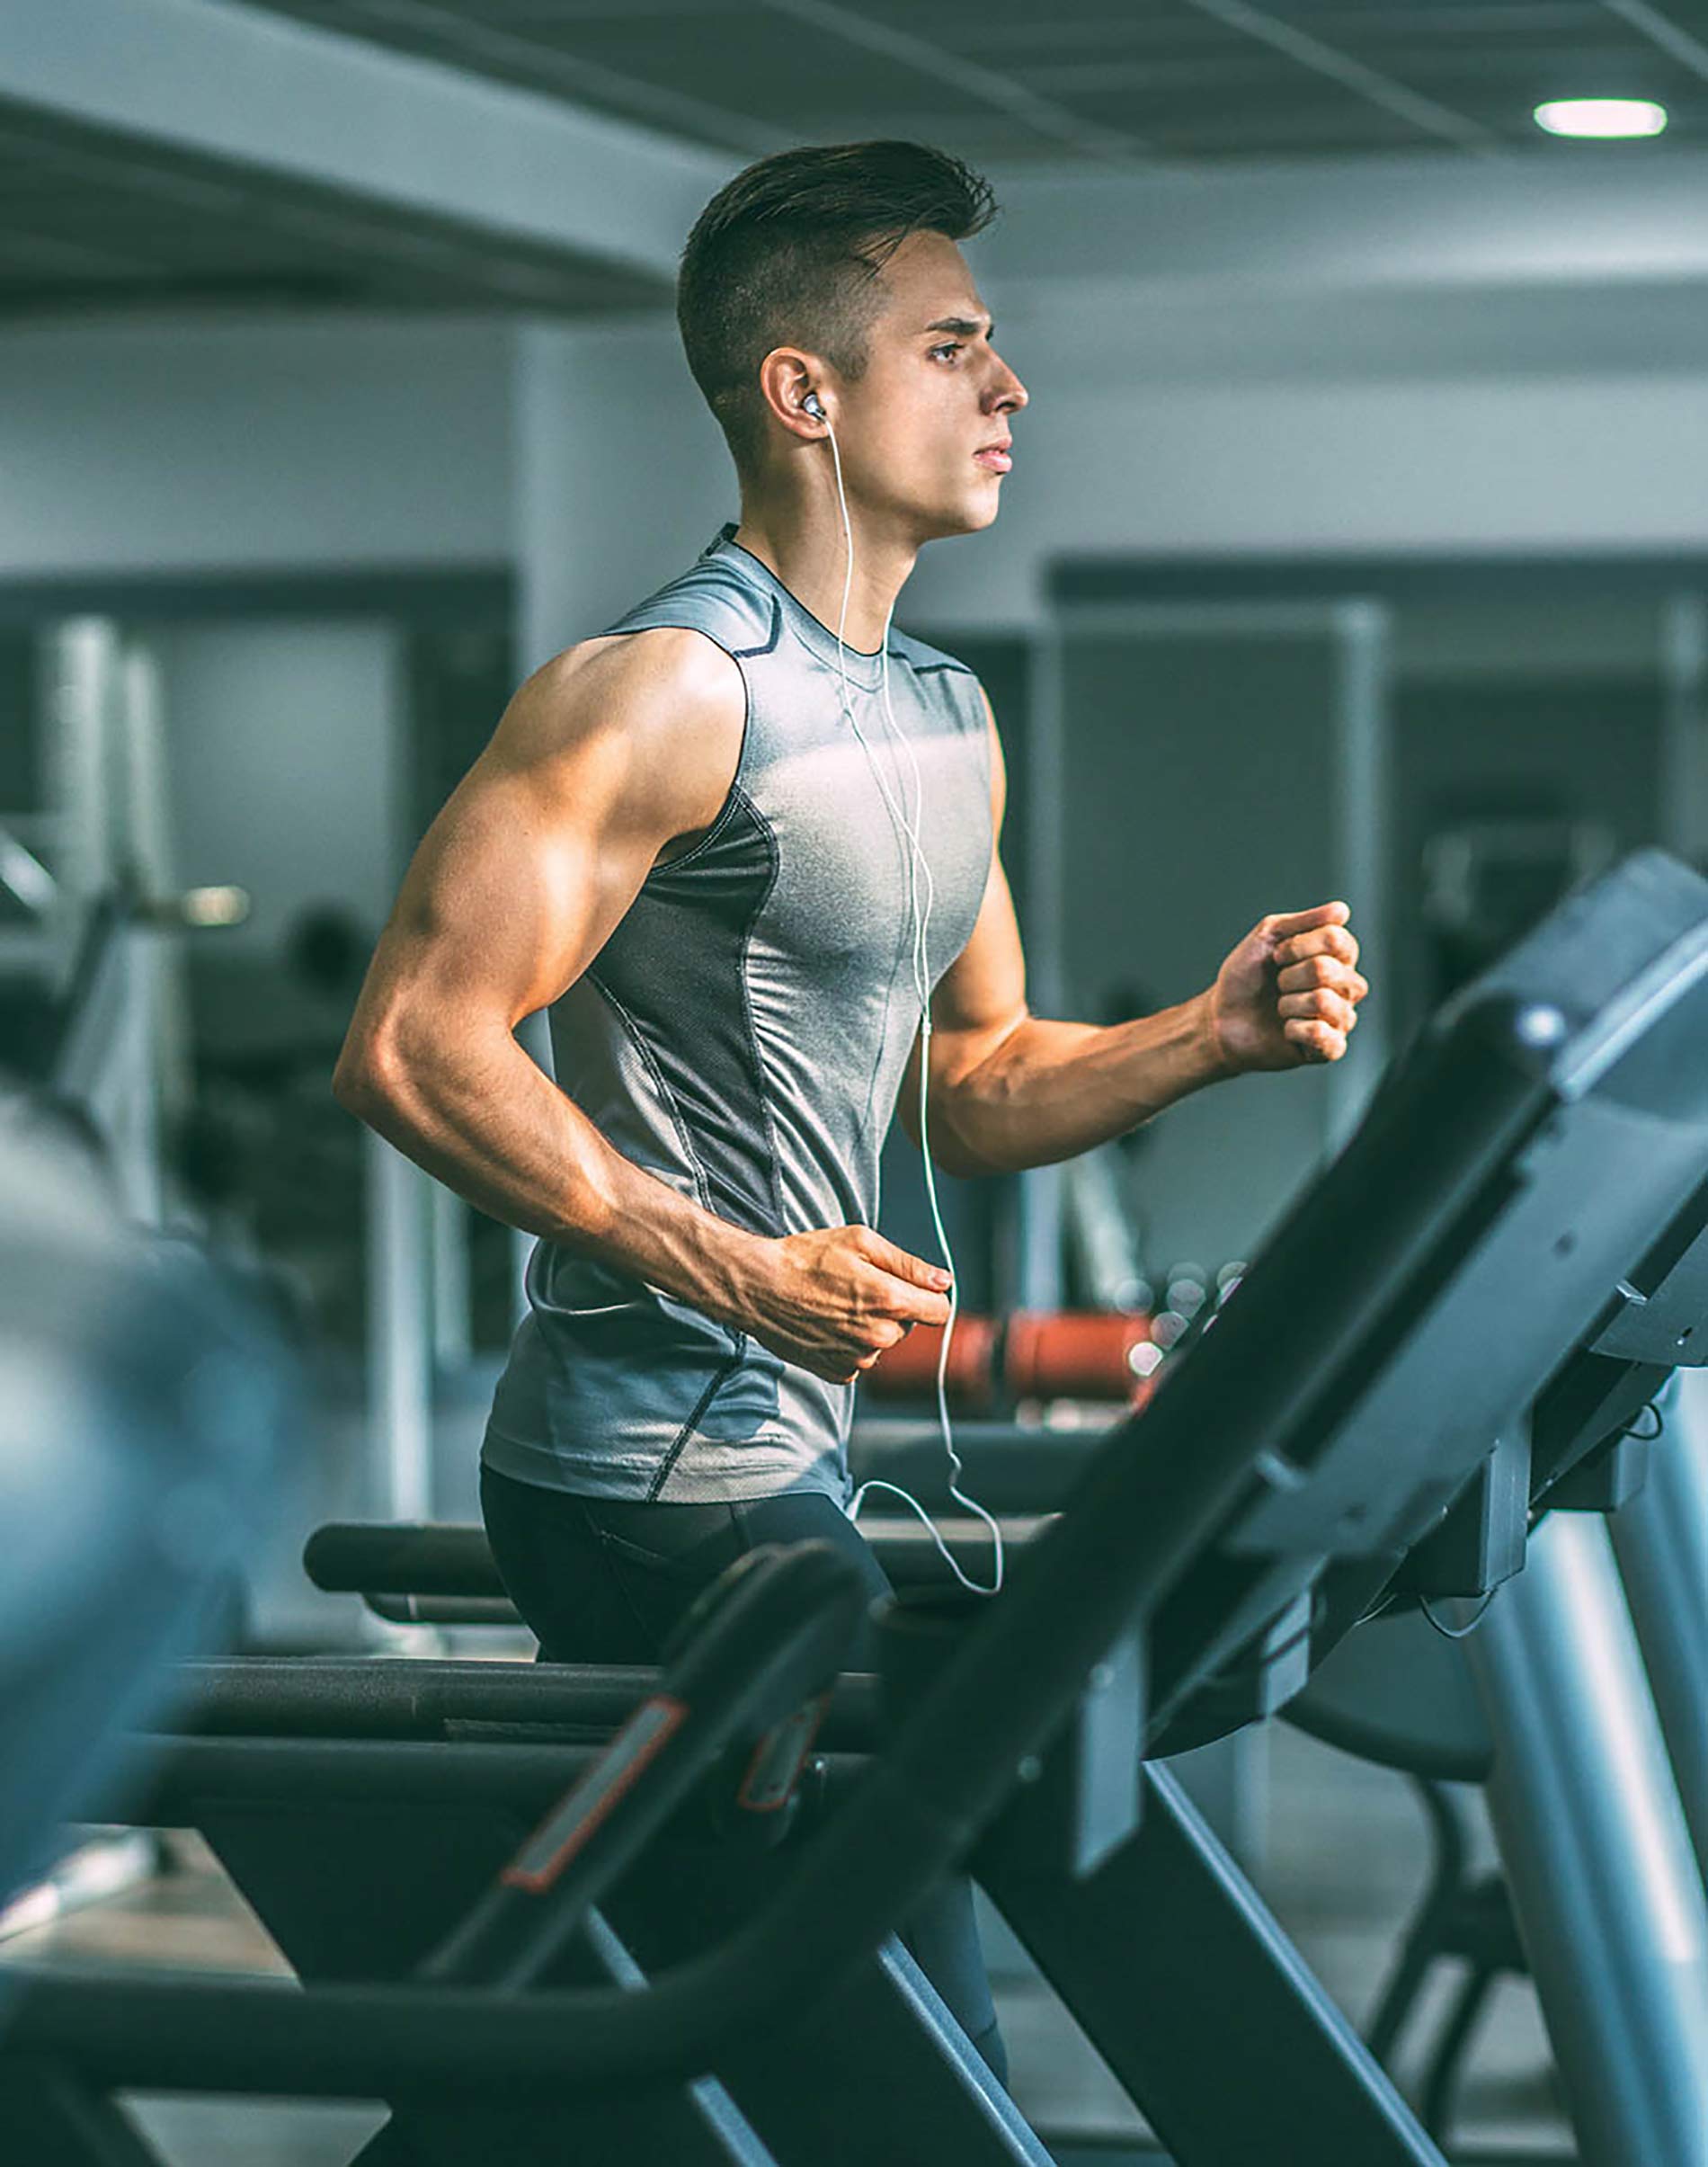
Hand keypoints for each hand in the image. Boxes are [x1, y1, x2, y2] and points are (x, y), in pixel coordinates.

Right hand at [734, 1224, 951, 1385]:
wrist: (758, 1287)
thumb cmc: (806, 1258)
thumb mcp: (861, 1242)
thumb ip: (909, 1265)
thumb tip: (943, 1281)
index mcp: (889, 1301)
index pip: (940, 1311)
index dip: (929, 1295)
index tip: (913, 1287)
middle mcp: (877, 1336)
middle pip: (909, 1326)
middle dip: (894, 1308)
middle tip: (858, 1287)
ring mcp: (857, 1358)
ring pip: (883, 1343)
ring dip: (870, 1327)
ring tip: (836, 1304)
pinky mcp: (838, 1372)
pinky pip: (860, 1359)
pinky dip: (849, 1344)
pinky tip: (827, 1324)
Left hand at [1206, 902, 1368, 1073]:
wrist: (1222, 1017)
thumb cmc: (1247, 976)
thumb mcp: (1268, 935)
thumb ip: (1305, 921)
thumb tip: (1342, 910)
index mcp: (1339, 956)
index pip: (1337, 939)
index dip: (1298, 946)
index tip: (1277, 955)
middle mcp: (1347, 986)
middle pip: (1327, 969)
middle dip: (1288, 976)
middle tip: (1278, 985)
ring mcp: (1342, 1017)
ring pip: (1323, 1001)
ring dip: (1288, 1003)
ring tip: (1281, 1008)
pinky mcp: (1331, 1047)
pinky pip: (1323, 1035)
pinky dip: (1295, 1030)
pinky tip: (1287, 1030)